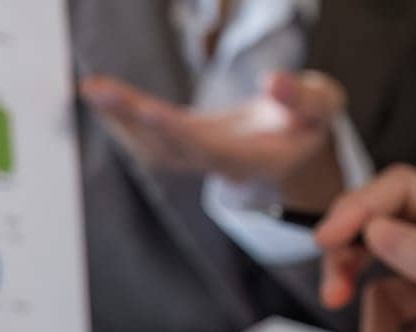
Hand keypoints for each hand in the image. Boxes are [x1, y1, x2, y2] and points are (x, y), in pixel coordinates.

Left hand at [80, 71, 346, 208]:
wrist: (300, 145)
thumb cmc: (312, 120)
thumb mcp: (323, 105)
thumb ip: (304, 97)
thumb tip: (272, 82)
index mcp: (258, 159)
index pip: (212, 150)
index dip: (178, 133)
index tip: (148, 110)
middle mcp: (224, 164)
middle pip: (173, 150)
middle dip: (134, 120)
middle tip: (99, 89)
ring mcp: (202, 159)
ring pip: (154, 150)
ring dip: (120, 120)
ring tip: (92, 88)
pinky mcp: (187, 146)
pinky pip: (149, 141)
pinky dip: (123, 119)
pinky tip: (102, 93)